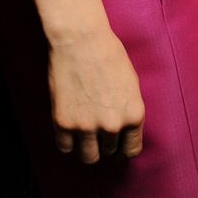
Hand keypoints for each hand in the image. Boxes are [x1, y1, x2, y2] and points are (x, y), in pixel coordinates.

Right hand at [48, 26, 144, 163]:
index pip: (131, 150)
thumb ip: (129, 110)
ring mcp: (87, 126)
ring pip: (88, 157)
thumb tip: (125, 130)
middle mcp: (112, 125)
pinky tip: (69, 128)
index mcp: (134, 115)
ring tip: (83, 133)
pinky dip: (67, 141)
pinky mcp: (63, 123)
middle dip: (104, 142)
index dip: (123, 147)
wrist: (81, 40)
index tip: (117, 143)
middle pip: (109, 151)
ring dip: (86, 147)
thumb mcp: (131, 84)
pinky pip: (65, 148)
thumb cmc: (109, 55)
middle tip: (97, 128)